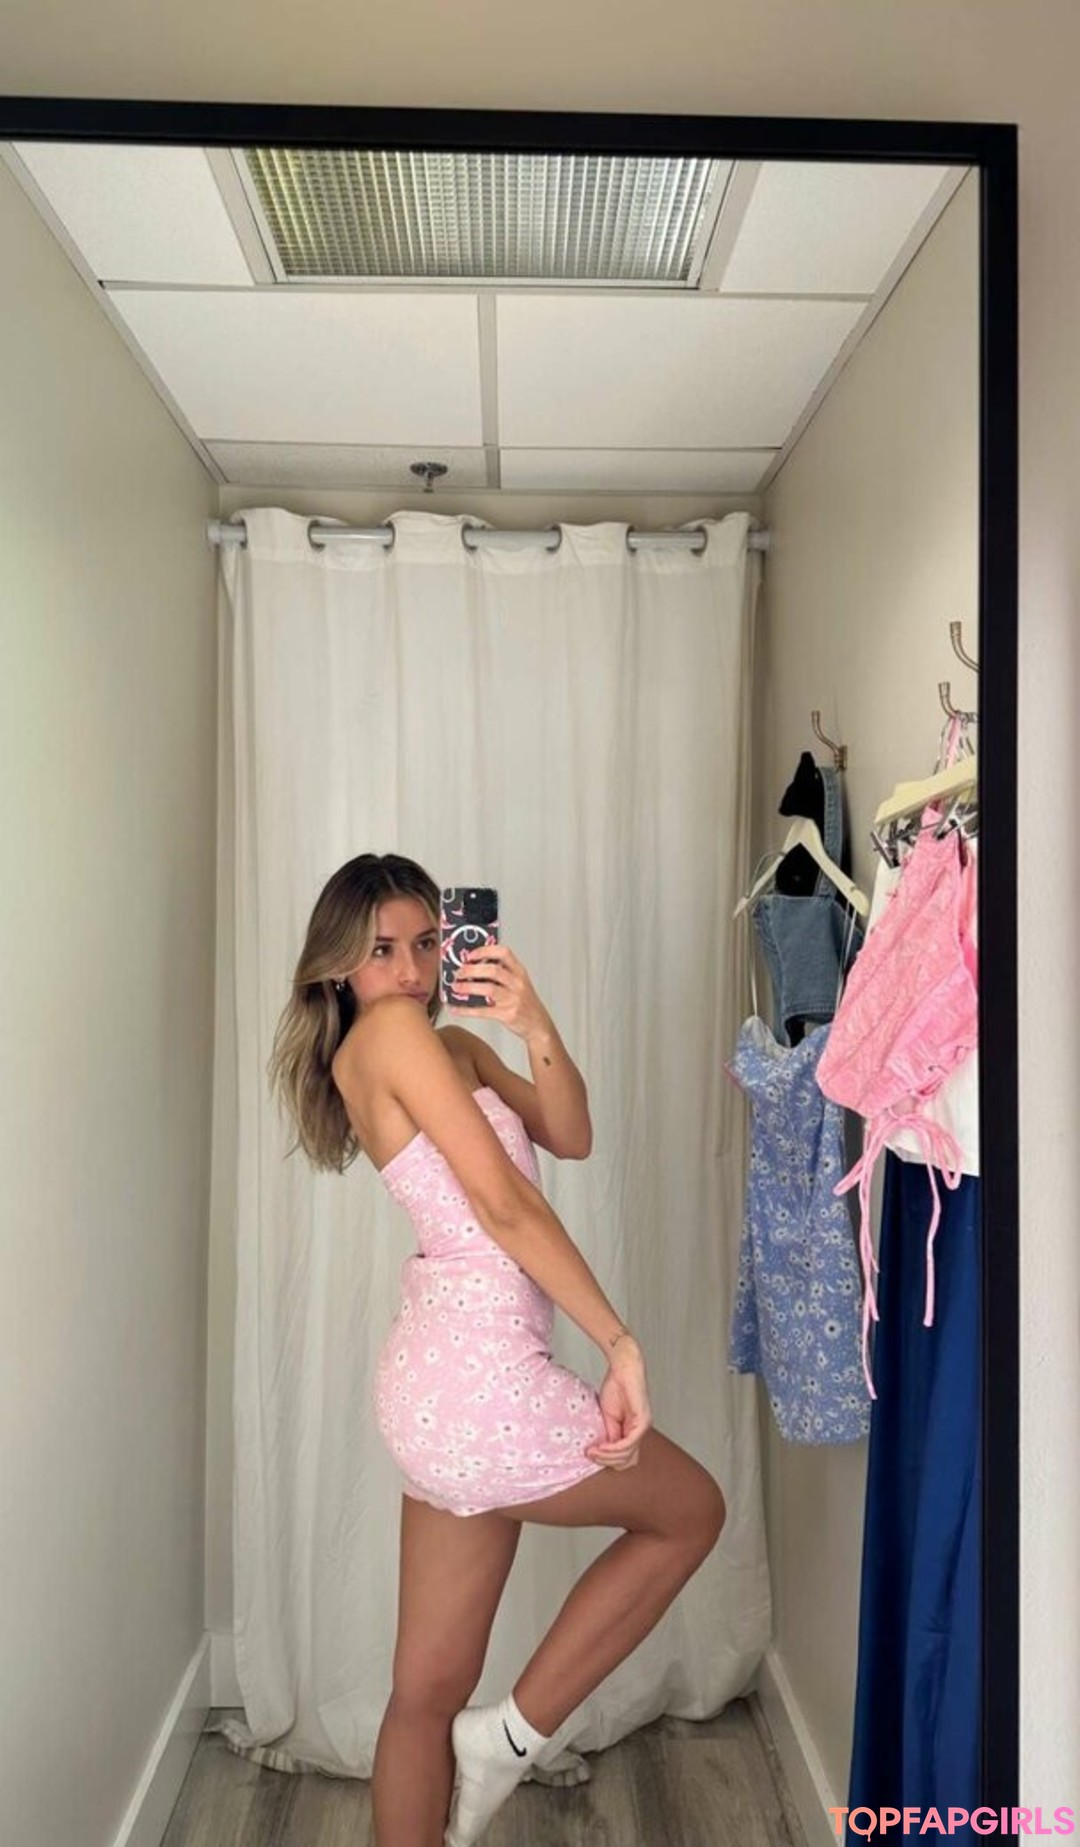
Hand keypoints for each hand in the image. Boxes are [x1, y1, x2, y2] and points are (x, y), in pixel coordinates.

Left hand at [449, 943, 549, 1040]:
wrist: (539, 1025)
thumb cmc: (525, 1002)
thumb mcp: (518, 983)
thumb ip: (502, 973)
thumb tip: (473, 967)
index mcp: (519, 972)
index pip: (503, 953)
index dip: (485, 951)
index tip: (470, 955)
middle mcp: (517, 983)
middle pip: (493, 970)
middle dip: (472, 970)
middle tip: (459, 972)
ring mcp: (513, 999)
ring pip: (488, 989)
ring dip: (467, 987)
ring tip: (455, 987)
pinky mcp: (507, 1015)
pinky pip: (483, 1011)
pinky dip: (466, 1010)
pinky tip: (456, 1008)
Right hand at [585, 1340, 651, 1470]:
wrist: (623, 1369)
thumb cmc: (616, 1387)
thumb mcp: (608, 1416)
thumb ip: (609, 1434)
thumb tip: (604, 1452)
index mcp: (633, 1432)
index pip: (624, 1458)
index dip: (607, 1460)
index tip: (592, 1454)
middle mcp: (640, 1432)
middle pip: (626, 1461)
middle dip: (607, 1461)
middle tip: (592, 1455)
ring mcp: (643, 1428)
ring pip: (627, 1455)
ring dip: (607, 1456)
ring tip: (593, 1450)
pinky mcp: (643, 1422)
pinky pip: (628, 1443)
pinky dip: (613, 1448)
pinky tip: (602, 1446)